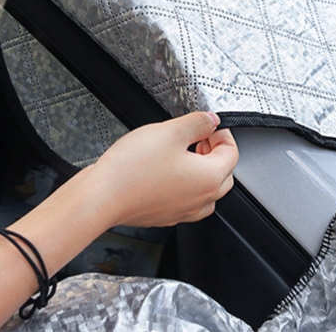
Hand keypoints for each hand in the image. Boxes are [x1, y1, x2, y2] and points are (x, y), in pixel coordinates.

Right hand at [90, 111, 238, 227]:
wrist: (103, 196)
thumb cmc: (134, 168)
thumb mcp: (170, 131)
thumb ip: (196, 123)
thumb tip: (211, 121)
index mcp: (209, 178)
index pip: (232, 154)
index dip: (222, 134)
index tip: (210, 124)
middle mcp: (201, 200)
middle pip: (223, 175)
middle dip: (215, 152)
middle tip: (200, 136)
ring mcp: (183, 211)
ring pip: (206, 191)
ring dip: (201, 170)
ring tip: (183, 152)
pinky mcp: (165, 215)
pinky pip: (186, 199)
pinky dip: (184, 184)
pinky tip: (166, 169)